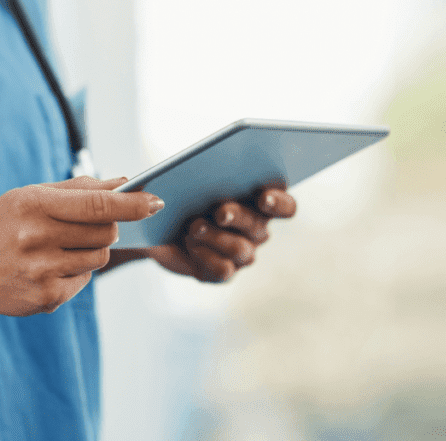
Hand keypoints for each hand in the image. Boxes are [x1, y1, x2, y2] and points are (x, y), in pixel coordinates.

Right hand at [0, 176, 161, 316]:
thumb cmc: (3, 227)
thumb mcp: (29, 197)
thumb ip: (77, 189)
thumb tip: (124, 183)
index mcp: (31, 205)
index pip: (95, 204)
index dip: (131, 204)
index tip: (155, 200)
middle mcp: (35, 238)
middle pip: (105, 231)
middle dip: (107, 225)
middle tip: (86, 225)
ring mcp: (41, 271)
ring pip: (99, 256)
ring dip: (91, 249)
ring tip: (60, 247)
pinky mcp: (46, 298)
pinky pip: (85, 280)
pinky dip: (76, 271)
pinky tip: (49, 267)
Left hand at [112, 186, 295, 281]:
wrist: (159, 226)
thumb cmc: (180, 195)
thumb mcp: (182, 178)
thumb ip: (187, 174)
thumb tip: (173, 188)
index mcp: (259, 201)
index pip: (285, 206)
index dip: (279, 203)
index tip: (263, 197)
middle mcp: (256, 229)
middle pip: (258, 225)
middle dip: (238, 216)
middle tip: (219, 212)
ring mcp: (241, 253)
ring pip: (240, 249)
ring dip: (216, 237)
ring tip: (193, 227)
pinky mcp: (221, 271)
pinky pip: (222, 270)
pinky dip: (206, 257)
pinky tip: (191, 247)